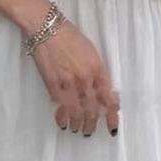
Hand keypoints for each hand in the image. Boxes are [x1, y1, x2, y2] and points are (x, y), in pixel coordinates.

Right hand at [31, 20, 119, 136]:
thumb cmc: (70, 37)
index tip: (113, 128)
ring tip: (76, 130)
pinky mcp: (53, 84)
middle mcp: (85, 78)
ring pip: (76, 111)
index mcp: (98, 69)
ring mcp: (68, 82)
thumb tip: (99, 93)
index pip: (108, 99)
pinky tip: (62, 123)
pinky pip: (60, 106)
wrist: (47, 28)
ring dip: (77, 124)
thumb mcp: (91, 53)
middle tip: (89, 132)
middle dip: (92, 125)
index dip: (112, 116)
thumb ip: (96, 73)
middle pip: (92, 110)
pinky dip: (61, 117)